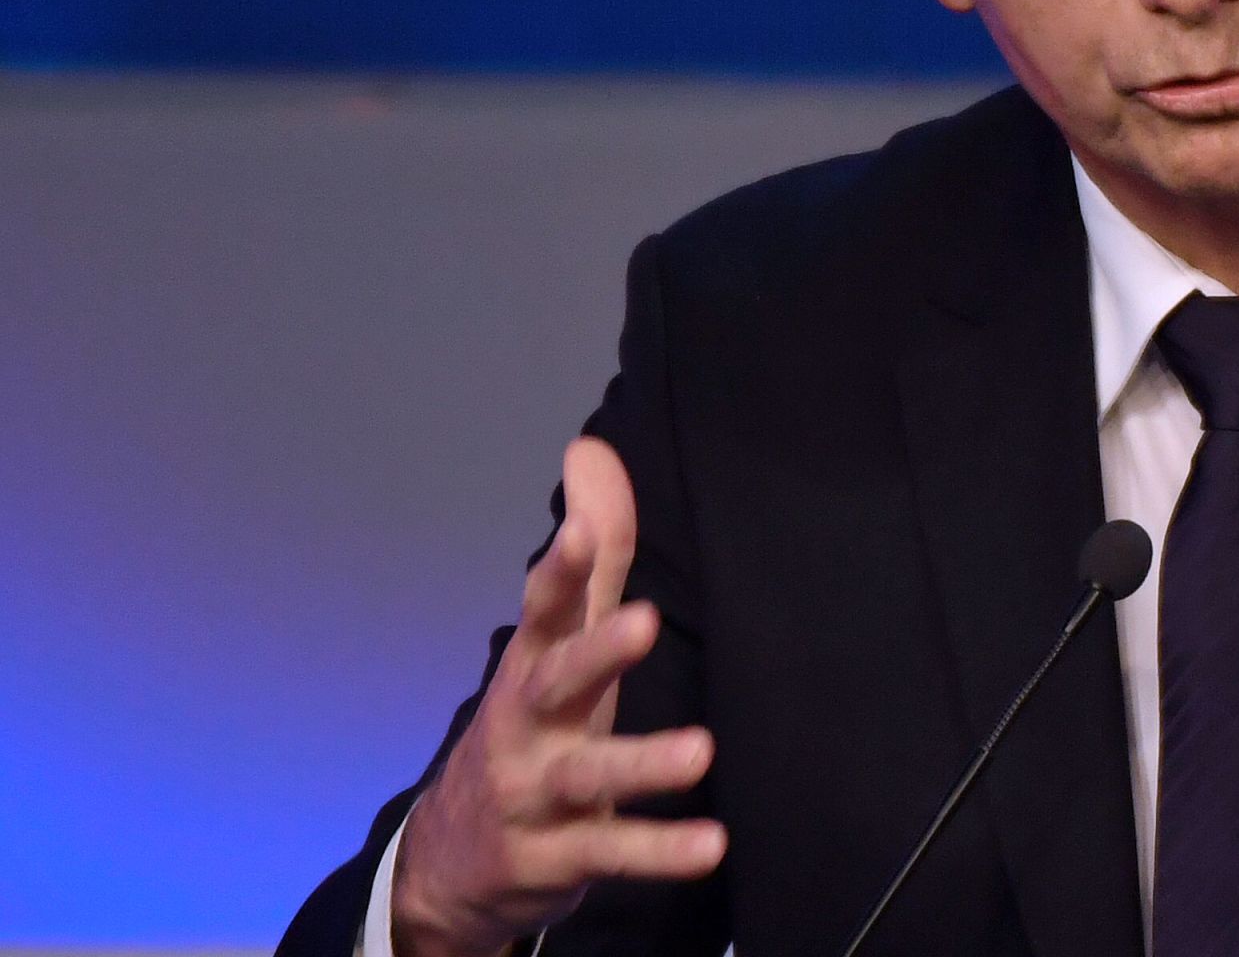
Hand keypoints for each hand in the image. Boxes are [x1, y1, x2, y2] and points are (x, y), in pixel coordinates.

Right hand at [390, 438, 725, 956]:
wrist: (455, 860)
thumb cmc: (533, 728)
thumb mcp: (561, 644)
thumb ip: (593, 560)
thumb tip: (592, 450)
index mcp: (533, 666)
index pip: (545, 609)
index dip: (563, 569)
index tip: (581, 529)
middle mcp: (526, 725)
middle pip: (557, 682)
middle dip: (597, 653)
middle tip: (647, 622)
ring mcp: (536, 794)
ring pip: (587, 775)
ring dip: (642, 763)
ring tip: (703, 751)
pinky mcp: (555, 857)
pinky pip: (610, 853)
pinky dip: (659, 852)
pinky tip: (712, 845)